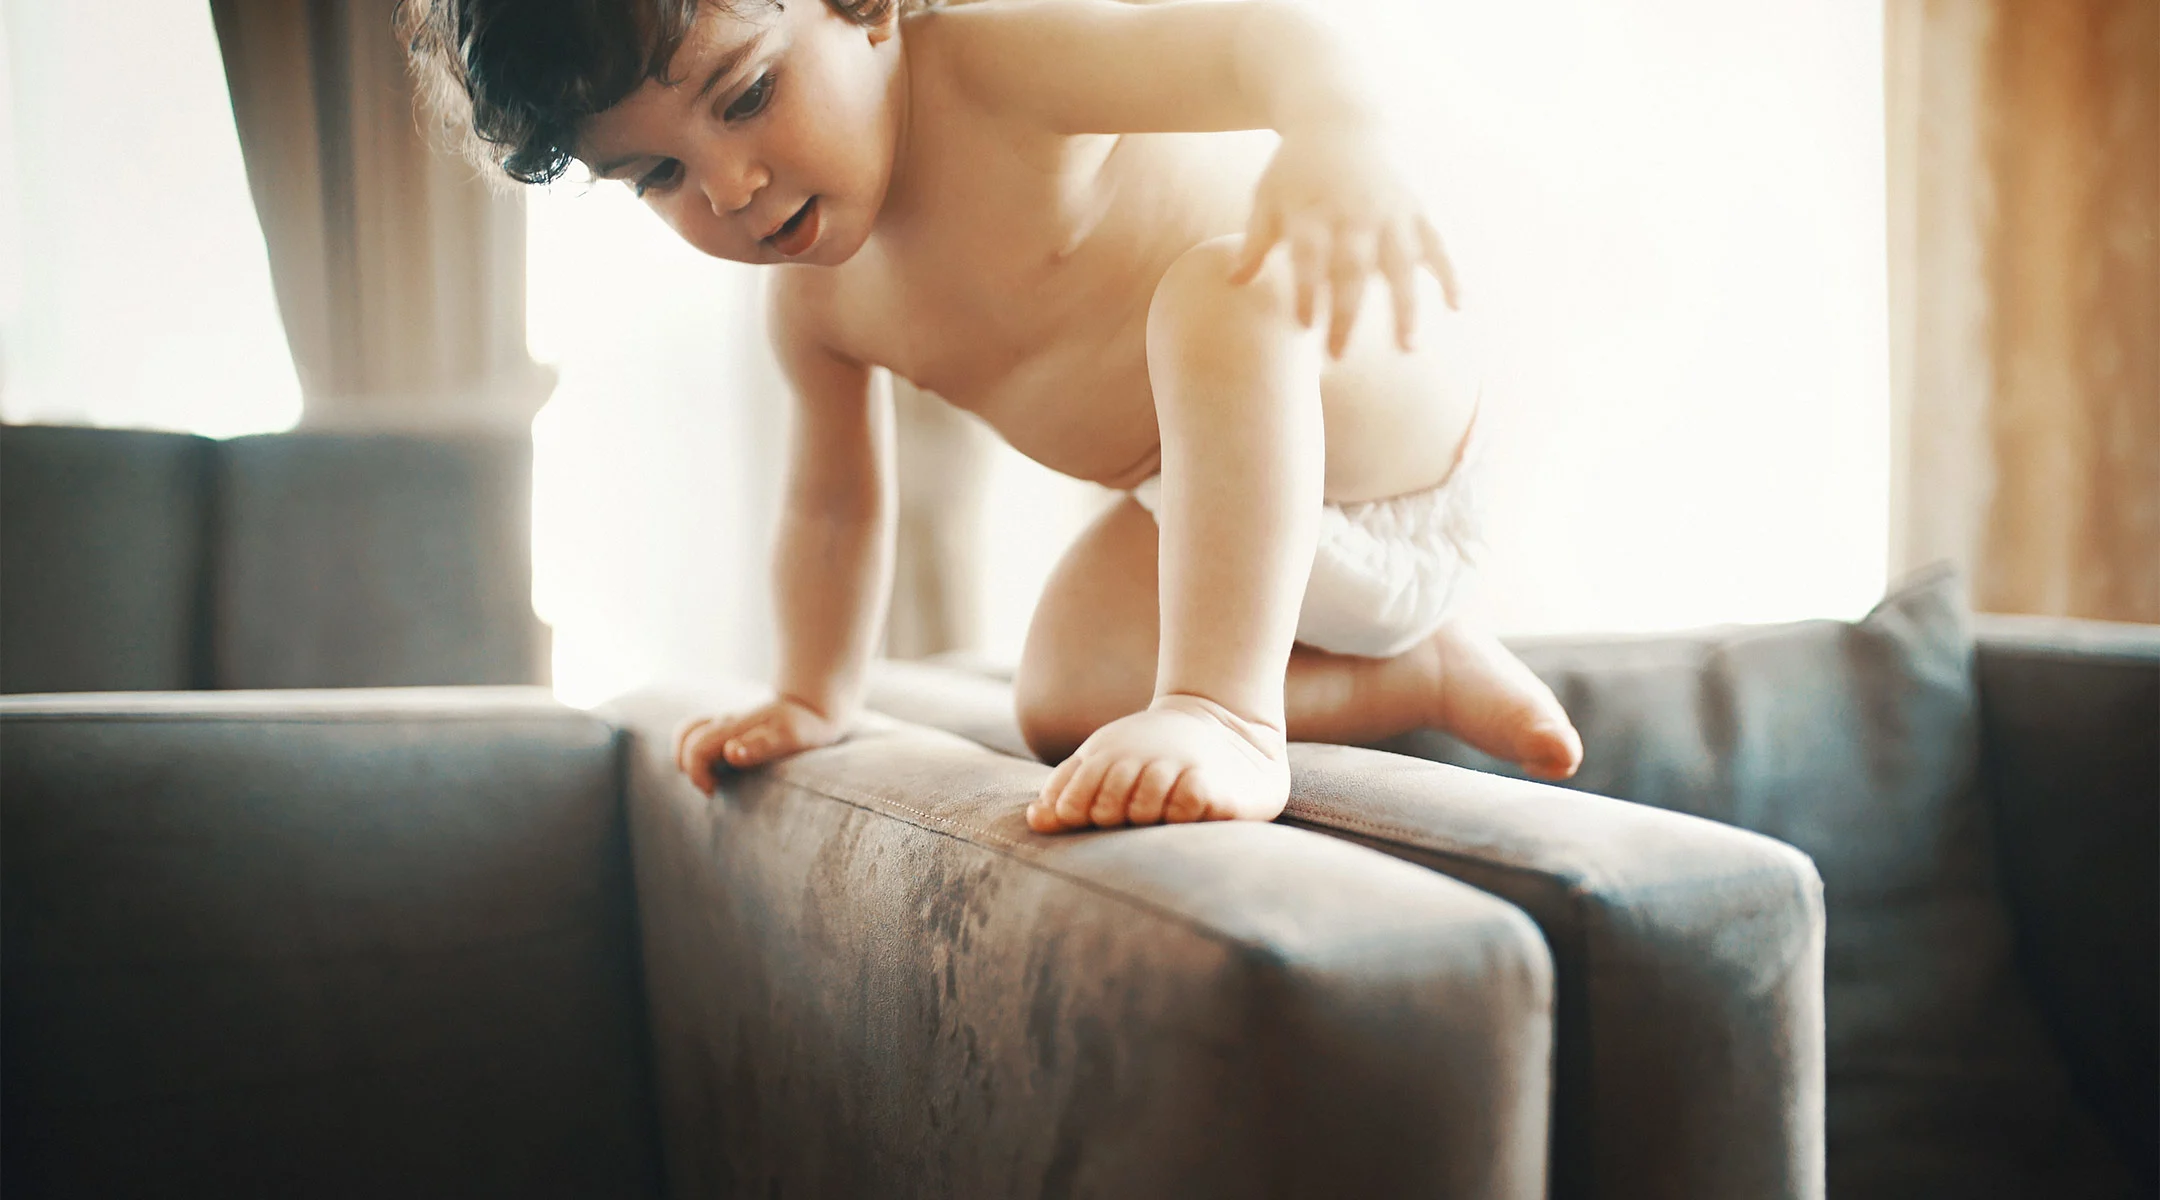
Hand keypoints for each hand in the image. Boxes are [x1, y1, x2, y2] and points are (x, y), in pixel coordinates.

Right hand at [673, 695, 846, 791]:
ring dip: (686, 755)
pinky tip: (715, 767)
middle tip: (712, 787)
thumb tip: (730, 753)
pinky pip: (699, 734)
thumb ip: (760, 746)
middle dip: (689, 766)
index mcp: (734, 728)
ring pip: (688, 732)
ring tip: (706, 777)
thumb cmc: (803, 726)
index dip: (696, 773)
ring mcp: (726, 725)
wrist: (813, 709)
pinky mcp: (730, 730)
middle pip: (685, 738)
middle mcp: (725, 724)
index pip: (696, 748)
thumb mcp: (789, 737)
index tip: (713, 790)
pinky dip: (695, 751)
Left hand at [1229, 125, 1460, 357]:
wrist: (1341, 117)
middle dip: (1346, 314)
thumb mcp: (1266, 196)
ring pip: (1401, 264)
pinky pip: (1437, 244)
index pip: (1309, 257)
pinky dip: (1450, 274)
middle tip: (1338, 357)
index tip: (1305, 327)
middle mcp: (1353, 214)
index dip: (1308, 291)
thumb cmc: (1296, 168)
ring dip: (1406, 306)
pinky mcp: (1416, 209)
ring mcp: (1390, 212)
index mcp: (1313, 212)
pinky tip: (1459, 307)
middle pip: (1351, 269)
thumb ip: (1253, 241)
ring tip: (1408, 347)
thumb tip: (1232, 284)